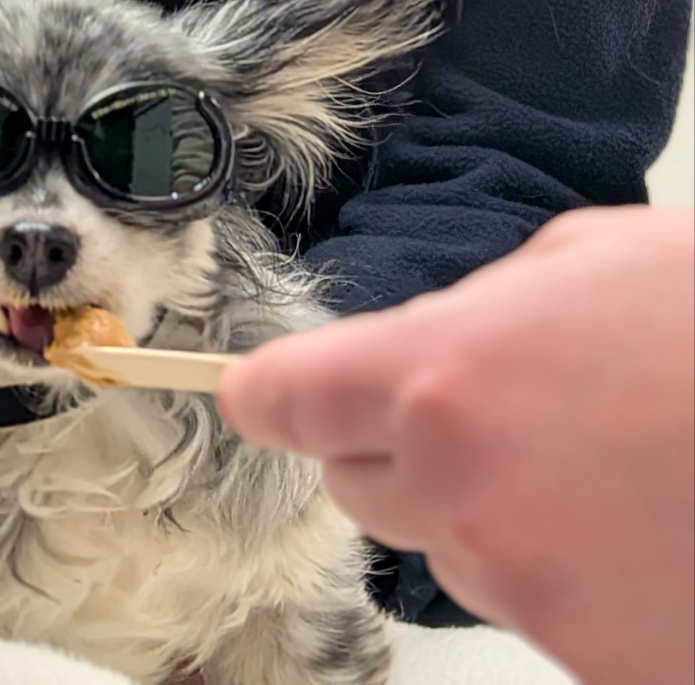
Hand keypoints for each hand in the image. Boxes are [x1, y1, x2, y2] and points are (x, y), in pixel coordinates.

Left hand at [218, 207, 694, 684]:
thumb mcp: (582, 259)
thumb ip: (480, 311)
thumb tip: (439, 346)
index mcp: (438, 377)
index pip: (289, 400)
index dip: (270, 394)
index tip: (257, 393)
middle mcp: (461, 496)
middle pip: (357, 485)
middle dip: (397, 445)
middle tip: (492, 406)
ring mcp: (532, 593)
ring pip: (452, 550)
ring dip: (492, 509)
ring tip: (606, 460)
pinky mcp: (600, 664)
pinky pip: (542, 609)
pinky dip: (573, 574)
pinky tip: (646, 523)